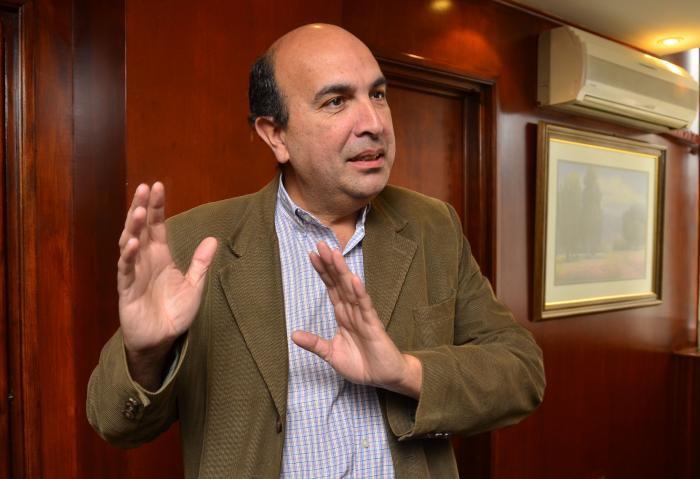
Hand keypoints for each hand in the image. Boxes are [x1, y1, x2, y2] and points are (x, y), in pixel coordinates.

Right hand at [117, 182, 216, 386]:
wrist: (162, 341)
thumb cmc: (175, 313)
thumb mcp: (194, 286)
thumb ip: (201, 263)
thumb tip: (213, 239)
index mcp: (161, 255)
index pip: (157, 225)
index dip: (157, 207)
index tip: (157, 186)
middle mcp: (145, 260)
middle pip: (141, 228)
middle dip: (141, 208)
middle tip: (144, 188)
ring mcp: (134, 273)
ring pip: (129, 244)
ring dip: (133, 227)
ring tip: (138, 211)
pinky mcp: (127, 289)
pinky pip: (126, 269)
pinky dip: (129, 256)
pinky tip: (133, 243)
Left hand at [292, 241, 421, 398]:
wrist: (384, 378)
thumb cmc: (362, 364)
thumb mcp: (332, 354)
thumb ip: (315, 344)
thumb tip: (293, 335)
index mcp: (343, 315)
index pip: (331, 288)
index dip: (322, 272)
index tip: (312, 255)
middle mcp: (352, 311)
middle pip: (339, 283)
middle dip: (329, 264)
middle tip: (320, 244)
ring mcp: (363, 316)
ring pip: (351, 289)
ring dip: (342, 272)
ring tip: (334, 254)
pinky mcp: (373, 326)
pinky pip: (365, 307)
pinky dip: (360, 293)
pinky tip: (354, 279)